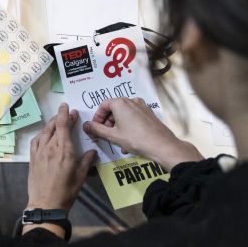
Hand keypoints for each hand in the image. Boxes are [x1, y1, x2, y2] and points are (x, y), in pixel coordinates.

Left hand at [26, 104, 97, 235]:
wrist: (45, 204)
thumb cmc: (66, 192)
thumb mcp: (81, 177)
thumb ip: (86, 161)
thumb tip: (92, 151)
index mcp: (64, 150)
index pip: (63, 126)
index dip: (65, 114)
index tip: (69, 108)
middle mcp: (50, 147)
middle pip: (53, 126)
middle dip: (60, 117)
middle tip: (67, 113)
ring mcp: (39, 152)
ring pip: (44, 132)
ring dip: (50, 124)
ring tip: (57, 121)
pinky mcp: (32, 158)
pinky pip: (36, 140)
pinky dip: (41, 134)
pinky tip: (44, 134)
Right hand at [82, 97, 202, 171]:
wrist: (162, 146)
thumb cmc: (135, 139)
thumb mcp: (112, 136)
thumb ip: (96, 129)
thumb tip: (85, 125)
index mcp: (120, 103)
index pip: (103, 106)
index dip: (97, 117)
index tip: (95, 128)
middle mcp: (131, 101)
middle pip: (114, 109)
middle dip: (108, 122)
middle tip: (105, 134)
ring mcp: (142, 106)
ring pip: (124, 114)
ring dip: (118, 125)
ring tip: (117, 140)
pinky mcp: (150, 114)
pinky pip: (134, 117)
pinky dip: (128, 125)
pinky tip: (128, 140)